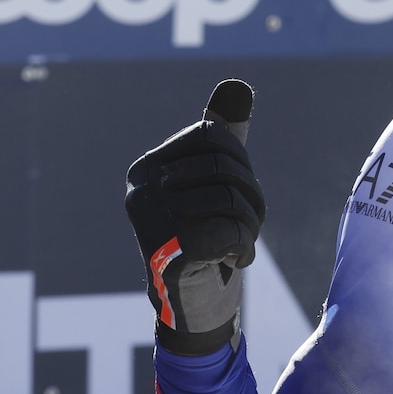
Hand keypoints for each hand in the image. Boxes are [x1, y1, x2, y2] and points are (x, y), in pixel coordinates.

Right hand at [125, 85, 263, 353]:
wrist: (194, 307)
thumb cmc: (206, 238)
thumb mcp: (215, 181)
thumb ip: (224, 136)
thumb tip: (236, 86)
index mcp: (147, 169)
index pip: (213, 135)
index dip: (240, 162)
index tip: (236, 193)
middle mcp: (141, 193)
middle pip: (226, 168)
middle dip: (251, 197)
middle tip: (245, 225)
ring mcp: (152, 224)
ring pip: (232, 199)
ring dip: (250, 227)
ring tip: (236, 244)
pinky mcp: (170, 256)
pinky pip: (231, 232)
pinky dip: (244, 247)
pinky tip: (232, 261)